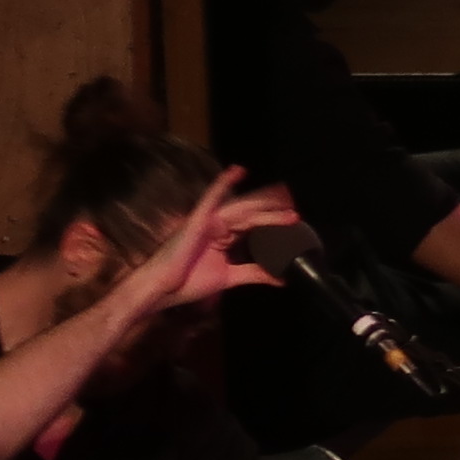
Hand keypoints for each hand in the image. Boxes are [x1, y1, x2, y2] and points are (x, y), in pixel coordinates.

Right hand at [119, 175, 303, 312]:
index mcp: (223, 237)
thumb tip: (281, 278)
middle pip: (250, 216)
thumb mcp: (229, 277)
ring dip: (263, 209)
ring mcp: (207, 221)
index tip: (294, 221)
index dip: (272, 222)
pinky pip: (211, 199)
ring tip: (286, 207)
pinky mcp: (197, 221)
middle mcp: (217, 225)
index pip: (252, 226)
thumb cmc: (187, 282)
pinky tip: (237, 171)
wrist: (163, 289)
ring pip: (240, 210)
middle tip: (296, 214)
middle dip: (273, 214)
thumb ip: (253, 273)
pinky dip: (222, 184)